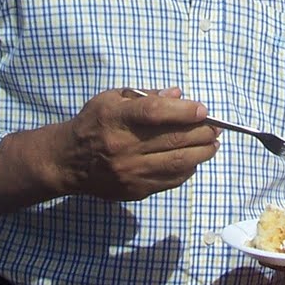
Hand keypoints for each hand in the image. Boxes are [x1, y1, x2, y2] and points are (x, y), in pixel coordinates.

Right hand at [43, 88, 218, 201]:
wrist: (68, 162)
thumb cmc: (94, 123)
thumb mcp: (112, 99)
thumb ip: (146, 96)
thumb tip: (178, 95)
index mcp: (116, 118)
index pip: (155, 113)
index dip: (184, 111)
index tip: (203, 110)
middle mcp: (123, 146)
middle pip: (173, 139)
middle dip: (202, 133)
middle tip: (216, 128)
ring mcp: (130, 172)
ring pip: (177, 163)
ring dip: (202, 153)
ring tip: (213, 144)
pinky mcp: (135, 190)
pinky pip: (171, 180)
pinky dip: (188, 169)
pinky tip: (194, 160)